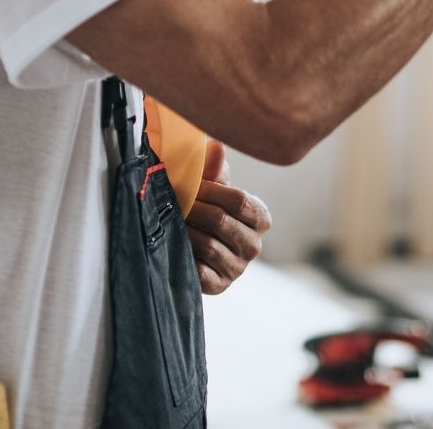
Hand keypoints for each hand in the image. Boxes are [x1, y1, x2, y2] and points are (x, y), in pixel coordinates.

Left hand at [184, 141, 270, 294]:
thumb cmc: (206, 207)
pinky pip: (200, 270)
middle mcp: (254, 245)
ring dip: (185, 230)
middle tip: (173, 201)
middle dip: (193, 208)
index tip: (191, 185)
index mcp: (260, 217)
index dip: (211, 190)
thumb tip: (217, 146)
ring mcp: (238, 268)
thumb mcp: (212, 186)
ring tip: (172, 219)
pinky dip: (185, 255)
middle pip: (221, 221)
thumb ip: (215, 168)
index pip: (239, 201)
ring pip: (208, 244)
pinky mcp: (219, 285)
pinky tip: (175, 244)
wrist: (193, 246)